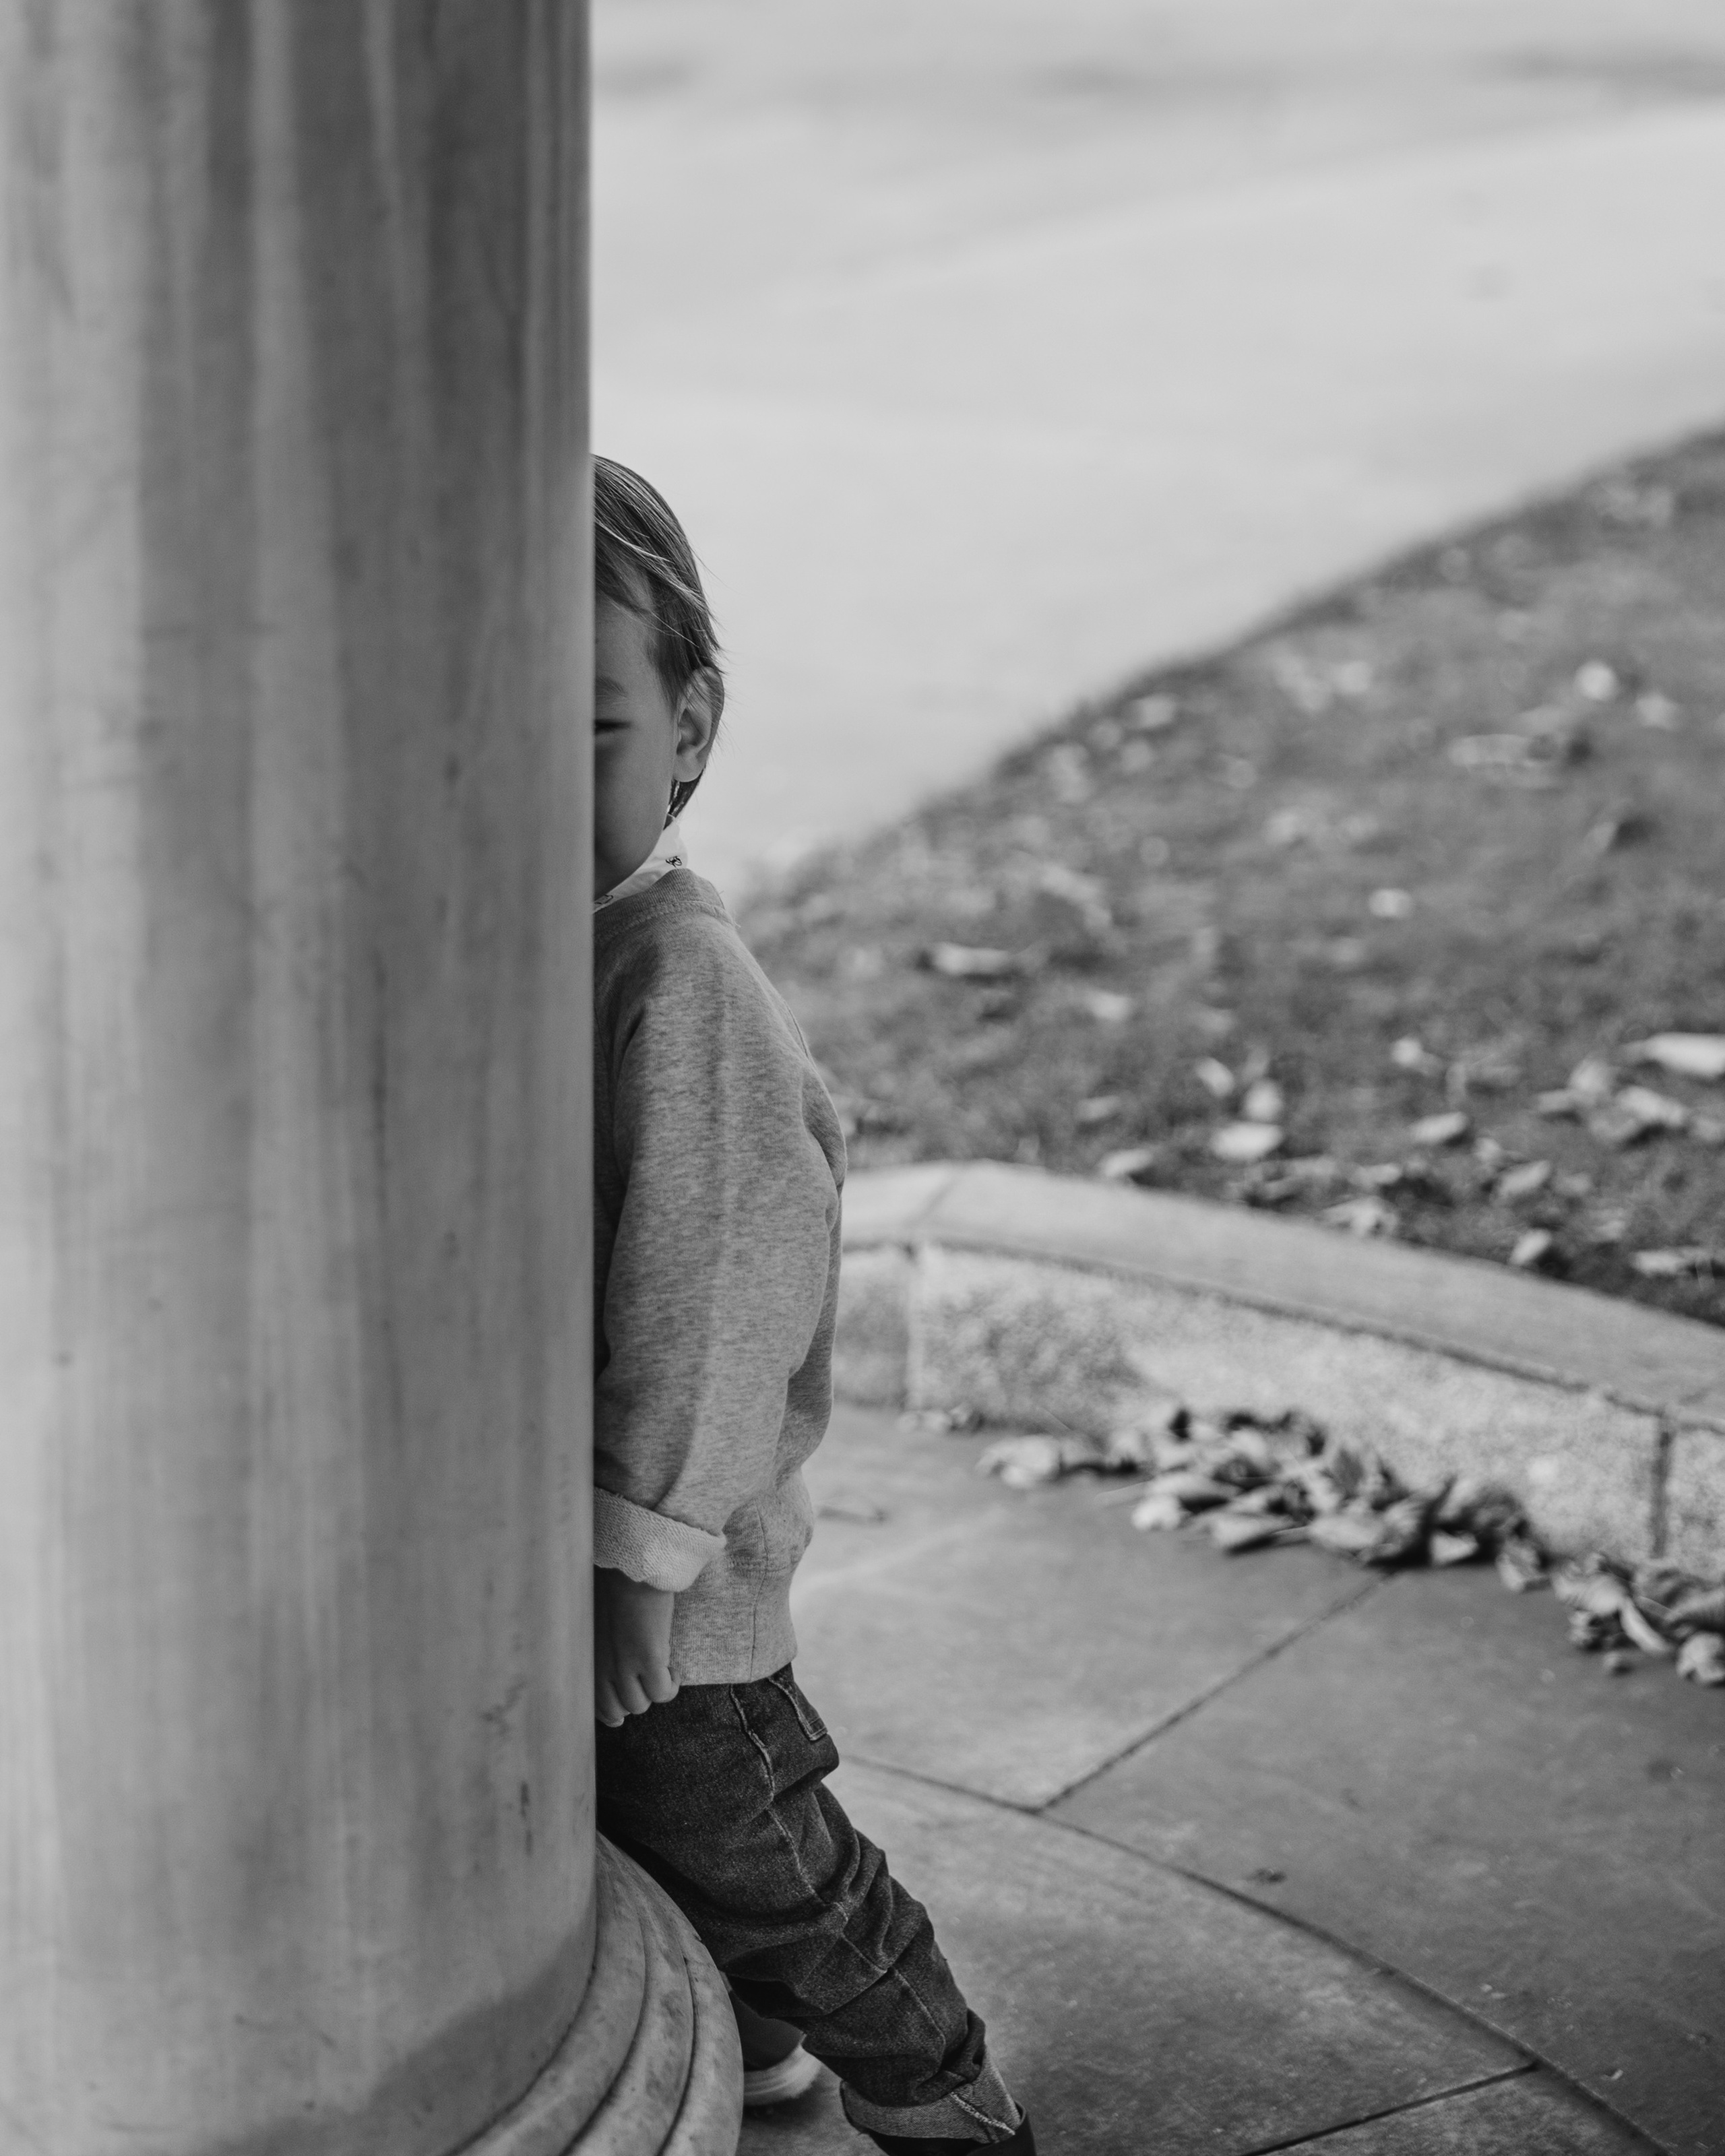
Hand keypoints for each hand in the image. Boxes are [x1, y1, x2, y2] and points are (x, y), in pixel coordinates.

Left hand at [593, 1569, 679, 1727]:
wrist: (633, 1563)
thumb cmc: (613, 1582)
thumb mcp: (594, 1620)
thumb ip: (597, 1644)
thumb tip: (608, 1657)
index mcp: (587, 1658)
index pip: (594, 1703)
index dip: (611, 1711)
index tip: (621, 1709)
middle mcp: (601, 1666)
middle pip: (617, 1709)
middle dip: (633, 1700)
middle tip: (646, 1683)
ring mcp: (624, 1664)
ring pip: (640, 1704)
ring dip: (652, 1693)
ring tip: (662, 1673)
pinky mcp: (649, 1657)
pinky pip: (662, 1692)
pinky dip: (670, 1687)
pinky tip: (674, 1670)